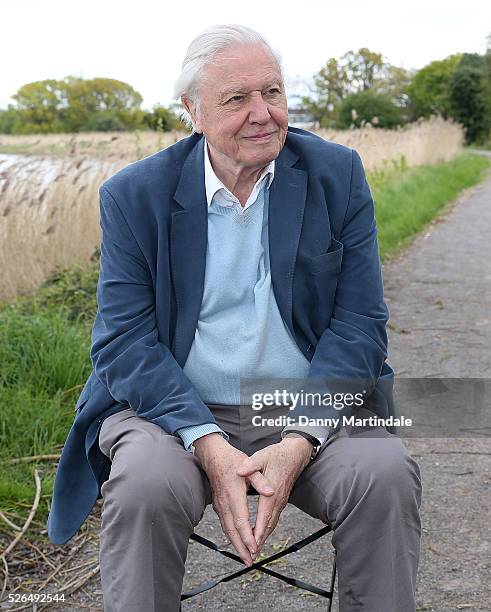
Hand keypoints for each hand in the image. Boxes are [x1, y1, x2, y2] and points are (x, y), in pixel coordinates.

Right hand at [194, 433, 274, 565]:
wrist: (213, 456)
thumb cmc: (232, 460)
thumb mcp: (249, 465)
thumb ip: (260, 481)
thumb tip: (271, 492)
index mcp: (233, 494)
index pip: (240, 520)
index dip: (247, 536)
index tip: (254, 548)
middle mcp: (225, 503)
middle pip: (232, 530)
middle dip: (241, 548)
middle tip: (250, 561)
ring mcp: (220, 505)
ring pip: (227, 530)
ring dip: (236, 545)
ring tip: (245, 558)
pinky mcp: (219, 505)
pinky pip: (225, 524)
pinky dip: (231, 536)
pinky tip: (237, 543)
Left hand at [236, 437, 311, 552]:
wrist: (296, 453)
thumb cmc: (277, 454)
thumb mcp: (262, 456)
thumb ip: (251, 465)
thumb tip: (240, 471)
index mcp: (272, 490)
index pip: (264, 515)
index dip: (258, 530)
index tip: (252, 543)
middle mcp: (278, 499)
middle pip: (269, 524)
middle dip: (260, 540)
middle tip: (251, 555)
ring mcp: (281, 500)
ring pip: (272, 523)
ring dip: (264, 536)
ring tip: (255, 550)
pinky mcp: (281, 500)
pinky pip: (274, 518)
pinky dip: (267, 528)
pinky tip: (261, 533)